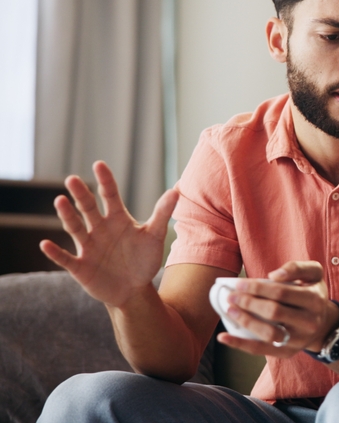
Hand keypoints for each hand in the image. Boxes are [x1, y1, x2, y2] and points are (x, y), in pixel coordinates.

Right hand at [39, 161, 177, 307]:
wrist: (134, 289)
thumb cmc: (143, 259)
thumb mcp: (154, 236)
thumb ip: (162, 213)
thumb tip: (177, 190)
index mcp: (117, 219)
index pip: (110, 195)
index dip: (105, 181)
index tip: (99, 164)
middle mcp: (99, 229)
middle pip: (88, 208)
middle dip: (81, 194)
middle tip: (72, 179)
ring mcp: (88, 247)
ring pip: (75, 228)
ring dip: (67, 216)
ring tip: (60, 200)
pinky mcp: (80, 266)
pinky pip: (65, 258)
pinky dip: (55, 252)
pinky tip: (45, 243)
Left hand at [217, 261, 338, 358]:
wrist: (323, 323)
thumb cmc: (311, 293)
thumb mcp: (313, 274)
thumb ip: (297, 267)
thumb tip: (274, 275)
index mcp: (315, 300)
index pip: (282, 293)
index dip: (258, 288)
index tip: (239, 284)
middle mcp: (309, 322)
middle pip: (274, 312)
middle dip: (248, 303)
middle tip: (231, 296)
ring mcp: (299, 340)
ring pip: (268, 333)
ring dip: (245, 321)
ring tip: (230, 310)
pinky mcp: (288, 352)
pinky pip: (261, 350)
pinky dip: (240, 344)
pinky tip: (223, 337)